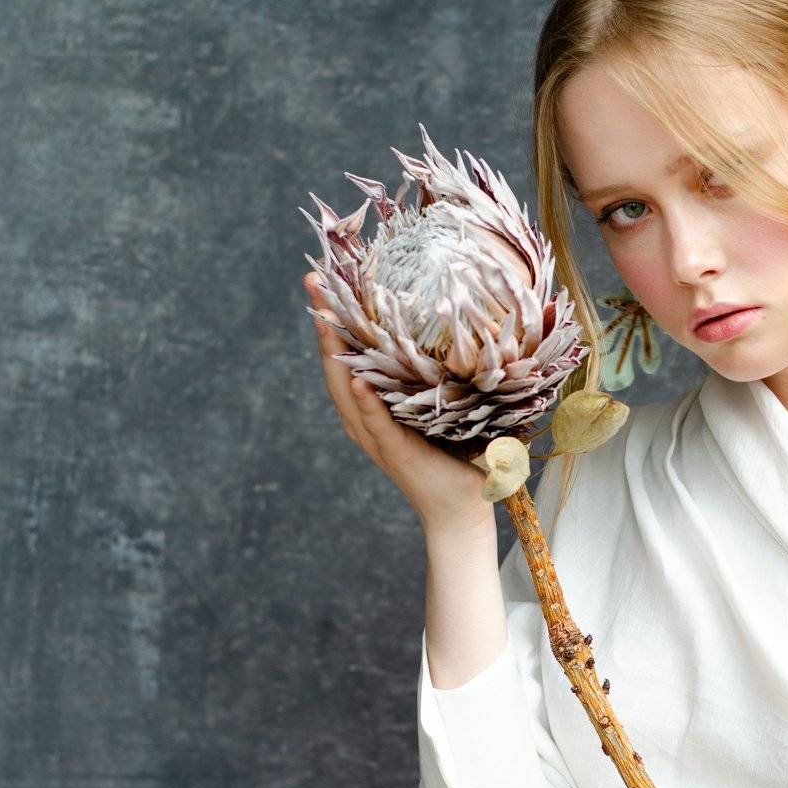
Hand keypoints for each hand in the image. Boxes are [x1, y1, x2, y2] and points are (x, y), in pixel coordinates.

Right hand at [303, 271, 492, 530]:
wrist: (462, 510)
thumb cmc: (459, 458)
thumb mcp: (449, 406)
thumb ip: (448, 374)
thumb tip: (473, 326)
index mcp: (375, 404)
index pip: (349, 354)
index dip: (336, 316)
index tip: (328, 277)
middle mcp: (366, 418)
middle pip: (336, 363)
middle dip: (324, 321)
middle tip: (314, 278)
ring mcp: (377, 436)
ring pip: (346, 388)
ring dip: (334, 352)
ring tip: (323, 315)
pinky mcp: (396, 452)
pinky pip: (377, 423)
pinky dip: (366, 402)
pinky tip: (358, 378)